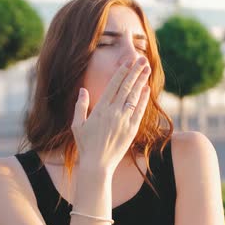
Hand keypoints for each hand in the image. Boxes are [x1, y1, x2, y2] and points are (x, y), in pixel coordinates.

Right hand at [71, 56, 150, 171]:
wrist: (97, 164)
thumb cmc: (85, 145)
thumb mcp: (77, 125)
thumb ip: (80, 106)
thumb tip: (83, 90)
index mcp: (100, 109)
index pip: (113, 86)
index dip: (121, 73)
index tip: (127, 62)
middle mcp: (113, 112)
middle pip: (126, 87)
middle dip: (134, 72)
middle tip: (142, 59)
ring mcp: (123, 121)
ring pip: (134, 96)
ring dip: (141, 81)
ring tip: (146, 69)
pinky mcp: (131, 130)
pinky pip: (139, 111)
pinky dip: (143, 99)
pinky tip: (146, 89)